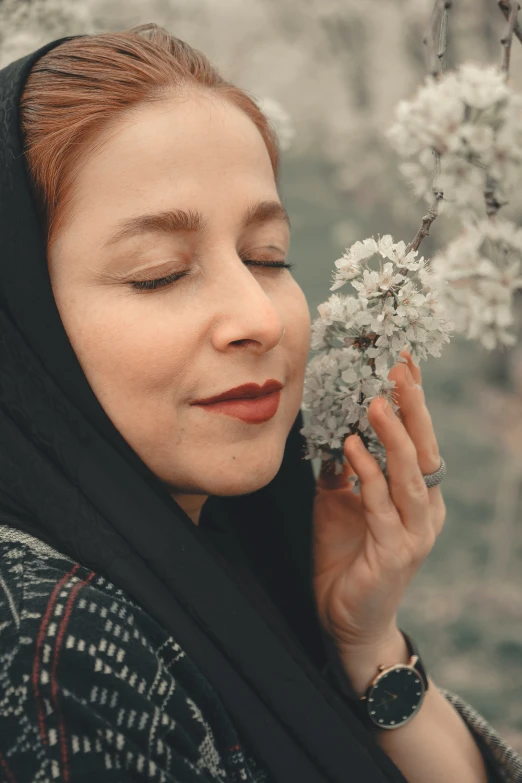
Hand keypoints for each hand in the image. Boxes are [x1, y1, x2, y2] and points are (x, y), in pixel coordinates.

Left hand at [312, 350, 445, 654]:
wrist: (346, 619)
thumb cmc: (347, 557)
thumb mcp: (339, 503)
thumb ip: (342, 470)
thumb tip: (330, 429)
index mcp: (417, 494)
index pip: (420, 438)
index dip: (413, 401)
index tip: (402, 362)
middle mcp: (425, 510)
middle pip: (425, 449)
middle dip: (413, 407)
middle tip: (398, 368)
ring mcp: (414, 533)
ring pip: (410, 475)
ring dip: (394, 436)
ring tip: (377, 401)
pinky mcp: (396, 553)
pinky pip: (381, 506)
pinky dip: (368, 475)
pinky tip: (352, 448)